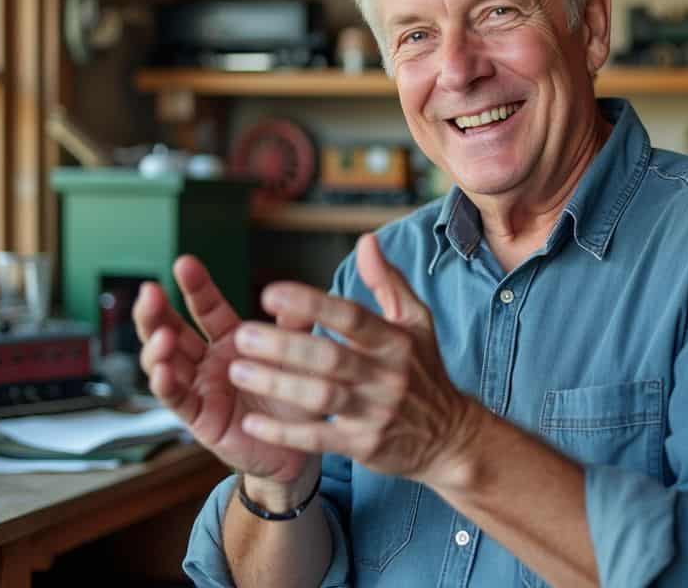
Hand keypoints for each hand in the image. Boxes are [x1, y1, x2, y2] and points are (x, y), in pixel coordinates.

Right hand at [133, 256, 315, 484]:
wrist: (296, 450)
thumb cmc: (294, 400)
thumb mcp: (300, 359)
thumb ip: (296, 328)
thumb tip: (296, 295)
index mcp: (232, 340)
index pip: (207, 308)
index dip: (195, 286)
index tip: (184, 262)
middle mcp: (208, 360)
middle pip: (172, 329)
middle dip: (157, 311)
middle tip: (149, 292)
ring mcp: (199, 387)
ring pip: (164, 362)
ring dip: (156, 347)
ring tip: (162, 336)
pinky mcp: (197, 417)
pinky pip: (175, 399)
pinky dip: (165, 384)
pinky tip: (162, 370)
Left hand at [226, 233, 482, 486]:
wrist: (448, 436)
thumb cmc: (424, 372)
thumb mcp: (417, 323)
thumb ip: (388, 282)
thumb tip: (367, 241)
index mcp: (396, 341)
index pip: (351, 316)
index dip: (311, 303)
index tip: (270, 292)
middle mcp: (387, 375)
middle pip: (330, 357)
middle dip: (284, 346)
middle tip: (243, 335)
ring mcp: (375, 412)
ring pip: (321, 396)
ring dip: (277, 384)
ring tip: (238, 371)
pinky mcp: (364, 445)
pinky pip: (319, 438)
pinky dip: (285, 432)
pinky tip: (253, 422)